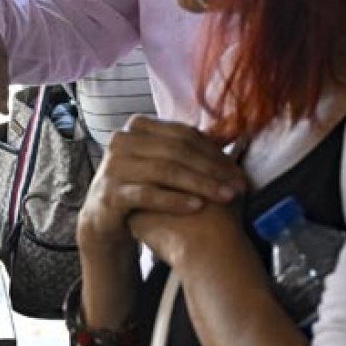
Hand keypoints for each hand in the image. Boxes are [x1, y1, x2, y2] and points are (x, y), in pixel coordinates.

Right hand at [77, 116, 246, 261]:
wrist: (105, 217)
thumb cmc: (142, 186)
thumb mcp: (165, 163)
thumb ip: (192, 147)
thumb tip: (233, 130)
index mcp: (137, 127)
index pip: (184, 134)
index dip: (215, 152)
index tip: (239, 173)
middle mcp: (122, 141)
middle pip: (177, 150)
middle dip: (212, 169)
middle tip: (238, 187)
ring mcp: (113, 166)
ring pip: (164, 170)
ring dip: (200, 184)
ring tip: (225, 197)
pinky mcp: (109, 192)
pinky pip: (147, 194)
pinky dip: (174, 200)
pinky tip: (197, 207)